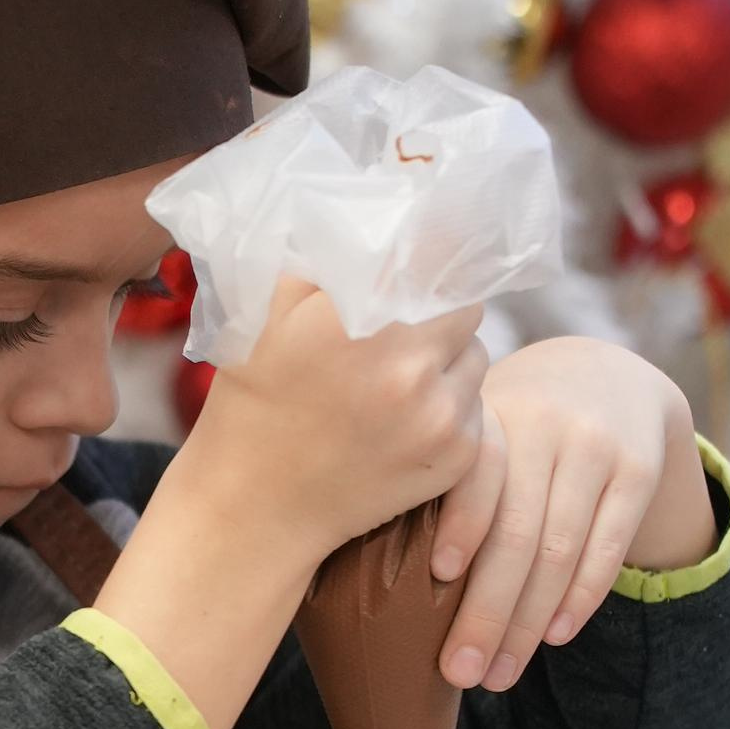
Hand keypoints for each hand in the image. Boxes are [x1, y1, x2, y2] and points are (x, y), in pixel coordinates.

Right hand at [192, 278, 489, 571]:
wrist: (254, 509)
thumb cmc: (252, 408)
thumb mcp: (265, 320)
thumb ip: (318, 265)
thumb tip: (371, 219)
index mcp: (354, 317)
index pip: (433, 257)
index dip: (429, 259)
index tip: (421, 264)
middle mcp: (406, 362)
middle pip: (465, 305)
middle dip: (439, 313)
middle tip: (403, 332)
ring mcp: (438, 411)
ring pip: (476, 356)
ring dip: (449, 360)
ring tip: (400, 382)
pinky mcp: (458, 454)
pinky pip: (477, 405)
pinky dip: (450, 407)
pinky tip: (405, 422)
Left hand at [433, 337, 709, 690]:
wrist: (606, 378)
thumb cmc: (509, 431)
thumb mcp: (477, 430)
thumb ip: (438, 477)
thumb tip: (360, 576)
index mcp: (489, 416)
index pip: (477, 470)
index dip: (461, 519)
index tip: (439, 573)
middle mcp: (544, 425)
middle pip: (517, 531)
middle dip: (486, 611)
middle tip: (459, 673)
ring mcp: (596, 448)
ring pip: (561, 550)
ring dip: (528, 623)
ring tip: (499, 675)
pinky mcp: (638, 471)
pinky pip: (607, 547)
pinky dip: (579, 599)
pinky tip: (552, 636)